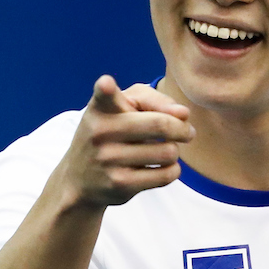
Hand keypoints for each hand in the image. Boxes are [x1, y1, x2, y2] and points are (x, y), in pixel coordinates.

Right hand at [60, 75, 194, 207]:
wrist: (81, 179)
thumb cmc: (111, 133)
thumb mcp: (123, 107)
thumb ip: (154, 100)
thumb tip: (184, 114)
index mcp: (100, 108)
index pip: (102, 95)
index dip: (106, 88)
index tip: (106, 84)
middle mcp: (100, 132)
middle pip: (160, 125)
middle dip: (182, 129)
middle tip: (187, 132)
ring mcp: (108, 160)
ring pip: (168, 152)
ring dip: (175, 151)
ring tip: (165, 150)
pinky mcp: (119, 184)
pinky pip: (166, 175)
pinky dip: (173, 170)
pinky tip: (162, 167)